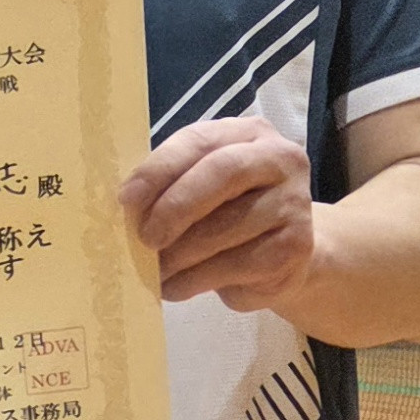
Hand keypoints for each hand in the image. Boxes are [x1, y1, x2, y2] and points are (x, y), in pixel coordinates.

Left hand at [120, 116, 315, 309]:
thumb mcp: (198, 189)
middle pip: (222, 173)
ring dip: (178, 255)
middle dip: (174, 207)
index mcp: (248, 134)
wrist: (282, 256)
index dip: (160, 169)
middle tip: (145, 238)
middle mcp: (279, 159)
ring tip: (154, 270)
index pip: (200, 141)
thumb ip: (168, 186)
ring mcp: (293, 203)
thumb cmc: (226, 214)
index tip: (126, 199)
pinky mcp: (295, 247)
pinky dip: (194, 280)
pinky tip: (176, 286)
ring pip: (225, 227)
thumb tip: (123, 207)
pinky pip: (234, 265)